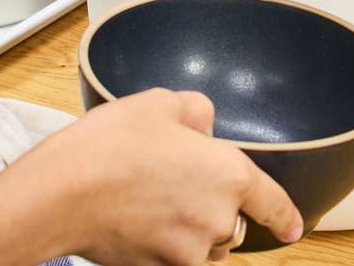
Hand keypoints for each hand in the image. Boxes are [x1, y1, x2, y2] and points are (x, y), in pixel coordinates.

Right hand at [19, 88, 302, 264]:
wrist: (59, 195)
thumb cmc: (110, 146)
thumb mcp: (159, 104)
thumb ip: (196, 112)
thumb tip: (204, 127)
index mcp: (229, 175)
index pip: (273, 202)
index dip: (286, 216)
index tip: (293, 229)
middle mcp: (216, 220)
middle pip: (230, 225)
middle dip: (212, 211)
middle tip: (172, 186)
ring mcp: (187, 253)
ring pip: (202, 249)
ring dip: (189, 235)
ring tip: (149, 206)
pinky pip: (172, 262)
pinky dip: (161, 249)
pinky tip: (133, 224)